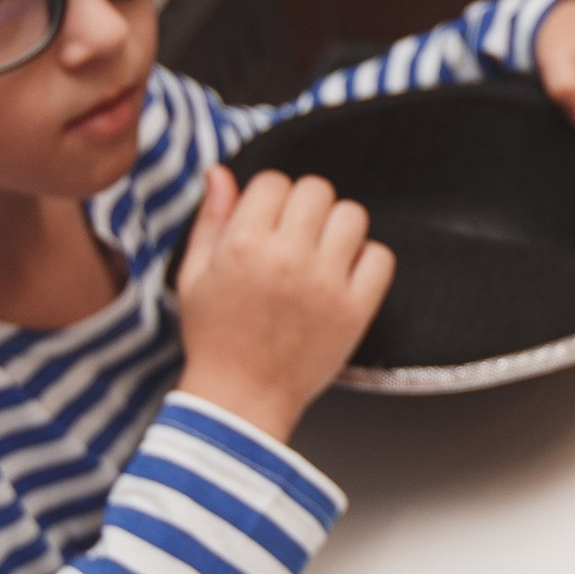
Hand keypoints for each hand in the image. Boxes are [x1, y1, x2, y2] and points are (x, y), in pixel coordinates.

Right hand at [174, 164, 394, 442]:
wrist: (241, 399)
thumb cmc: (215, 338)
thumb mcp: (194, 275)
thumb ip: (210, 220)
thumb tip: (220, 174)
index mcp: (243, 245)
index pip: (275, 182)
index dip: (270, 199)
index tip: (268, 221)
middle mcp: (287, 258)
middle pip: (317, 190)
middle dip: (305, 207)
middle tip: (295, 237)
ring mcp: (325, 283)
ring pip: (352, 216)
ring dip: (337, 228)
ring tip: (320, 255)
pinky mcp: (354, 309)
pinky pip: (380, 256)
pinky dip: (366, 260)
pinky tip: (343, 276)